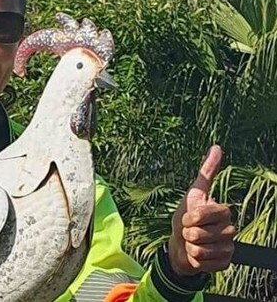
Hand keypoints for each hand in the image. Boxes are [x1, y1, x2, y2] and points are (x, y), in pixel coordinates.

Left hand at [168, 145, 234, 275]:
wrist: (181, 245)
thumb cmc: (185, 218)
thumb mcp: (192, 194)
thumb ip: (206, 172)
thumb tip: (217, 147)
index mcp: (222, 211)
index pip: (205, 213)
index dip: (191, 217)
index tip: (187, 217)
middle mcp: (230, 229)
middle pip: (200, 233)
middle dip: (187, 233)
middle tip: (189, 232)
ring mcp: (228, 248)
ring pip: (200, 249)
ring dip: (189, 248)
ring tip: (192, 244)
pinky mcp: (224, 263)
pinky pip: (203, 264)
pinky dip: (194, 261)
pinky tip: (197, 256)